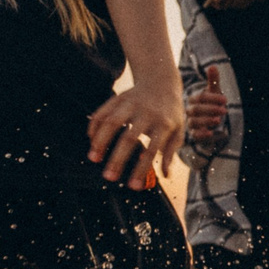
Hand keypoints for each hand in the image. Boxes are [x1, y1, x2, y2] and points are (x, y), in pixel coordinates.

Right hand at [88, 74, 189, 189]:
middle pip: (129, 137)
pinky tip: (91, 140)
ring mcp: (131, 104)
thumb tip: (166, 175)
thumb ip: (170, 152)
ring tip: (93, 158)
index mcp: (164, 124)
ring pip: (112, 122)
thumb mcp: (178, 130)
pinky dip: (95, 125)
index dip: (142, 169)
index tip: (133, 186)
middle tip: (108, 177)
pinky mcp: (118, 97)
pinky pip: (103, 111)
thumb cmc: (170, 113)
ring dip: (101, 141)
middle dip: (117, 158)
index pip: (152, 150)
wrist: (162, 81)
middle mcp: (147, 113)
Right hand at [185, 63, 228, 142]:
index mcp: (193, 99)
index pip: (201, 97)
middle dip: (211, 109)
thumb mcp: (214, 92)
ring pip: (195, 122)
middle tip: (225, 110)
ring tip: (218, 120)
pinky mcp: (194, 134)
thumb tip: (213, 66)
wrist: (211, 120)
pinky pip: (195, 135)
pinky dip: (202, 134)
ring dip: (207, 121)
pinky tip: (211, 133)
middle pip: (197, 110)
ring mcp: (191, 123)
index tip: (225, 99)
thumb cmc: (212, 103)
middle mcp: (190, 111)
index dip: (213, 98)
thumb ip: (213, 80)